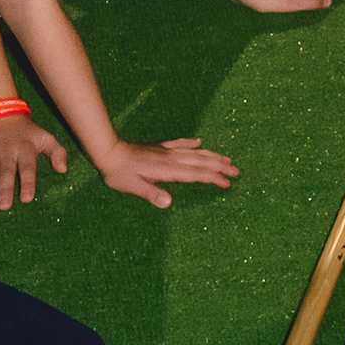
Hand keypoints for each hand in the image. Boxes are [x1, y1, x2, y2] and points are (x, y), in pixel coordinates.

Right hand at [0, 115, 68, 205]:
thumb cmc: (25, 131)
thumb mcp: (44, 137)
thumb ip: (57, 152)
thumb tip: (63, 170)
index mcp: (25, 149)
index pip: (27, 168)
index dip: (28, 183)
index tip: (27, 199)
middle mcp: (8, 151)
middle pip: (6, 172)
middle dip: (5, 189)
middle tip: (4, 206)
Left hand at [99, 135, 239, 209]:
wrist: (108, 152)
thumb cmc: (119, 173)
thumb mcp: (133, 187)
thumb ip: (152, 194)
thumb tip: (169, 203)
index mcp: (167, 170)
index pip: (196, 174)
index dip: (213, 178)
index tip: (228, 183)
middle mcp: (170, 159)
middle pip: (200, 162)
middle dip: (220, 166)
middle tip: (237, 171)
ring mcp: (165, 152)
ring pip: (194, 153)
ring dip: (211, 156)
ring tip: (227, 158)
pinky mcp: (158, 148)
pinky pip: (179, 144)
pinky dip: (191, 143)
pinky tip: (198, 142)